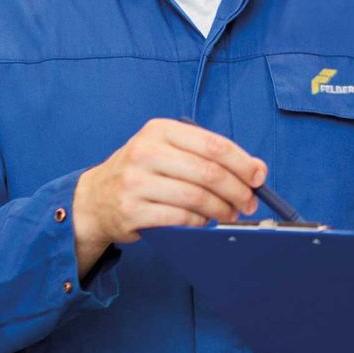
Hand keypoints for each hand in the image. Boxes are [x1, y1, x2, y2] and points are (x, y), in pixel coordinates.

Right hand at [72, 118, 265, 271]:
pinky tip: (205, 221)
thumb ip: (207, 155)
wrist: (95, 199)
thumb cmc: (143, 172)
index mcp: (160, 130)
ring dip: (221, 209)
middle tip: (248, 203)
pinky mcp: (131, 210)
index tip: (259, 177)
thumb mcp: (167, 150)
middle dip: (237, 190)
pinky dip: (199, 222)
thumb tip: (256, 170)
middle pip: (208, 172)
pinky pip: (179, 218)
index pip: (213, 145)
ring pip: (196, 197)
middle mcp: (146, 152)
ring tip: (230, 214)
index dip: (243, 163)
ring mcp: (136, 182)